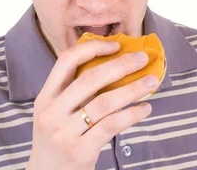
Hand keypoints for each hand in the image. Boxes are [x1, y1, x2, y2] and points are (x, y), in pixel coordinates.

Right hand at [26, 39, 157, 169]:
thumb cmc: (59, 138)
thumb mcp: (55, 112)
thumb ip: (74, 91)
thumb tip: (115, 63)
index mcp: (45, 97)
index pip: (66, 61)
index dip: (93, 48)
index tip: (116, 45)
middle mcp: (52, 113)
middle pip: (90, 79)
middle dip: (121, 65)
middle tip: (142, 58)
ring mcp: (64, 132)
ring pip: (105, 102)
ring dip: (133, 89)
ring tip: (151, 81)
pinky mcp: (80, 151)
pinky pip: (112, 125)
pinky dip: (132, 114)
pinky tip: (145, 108)